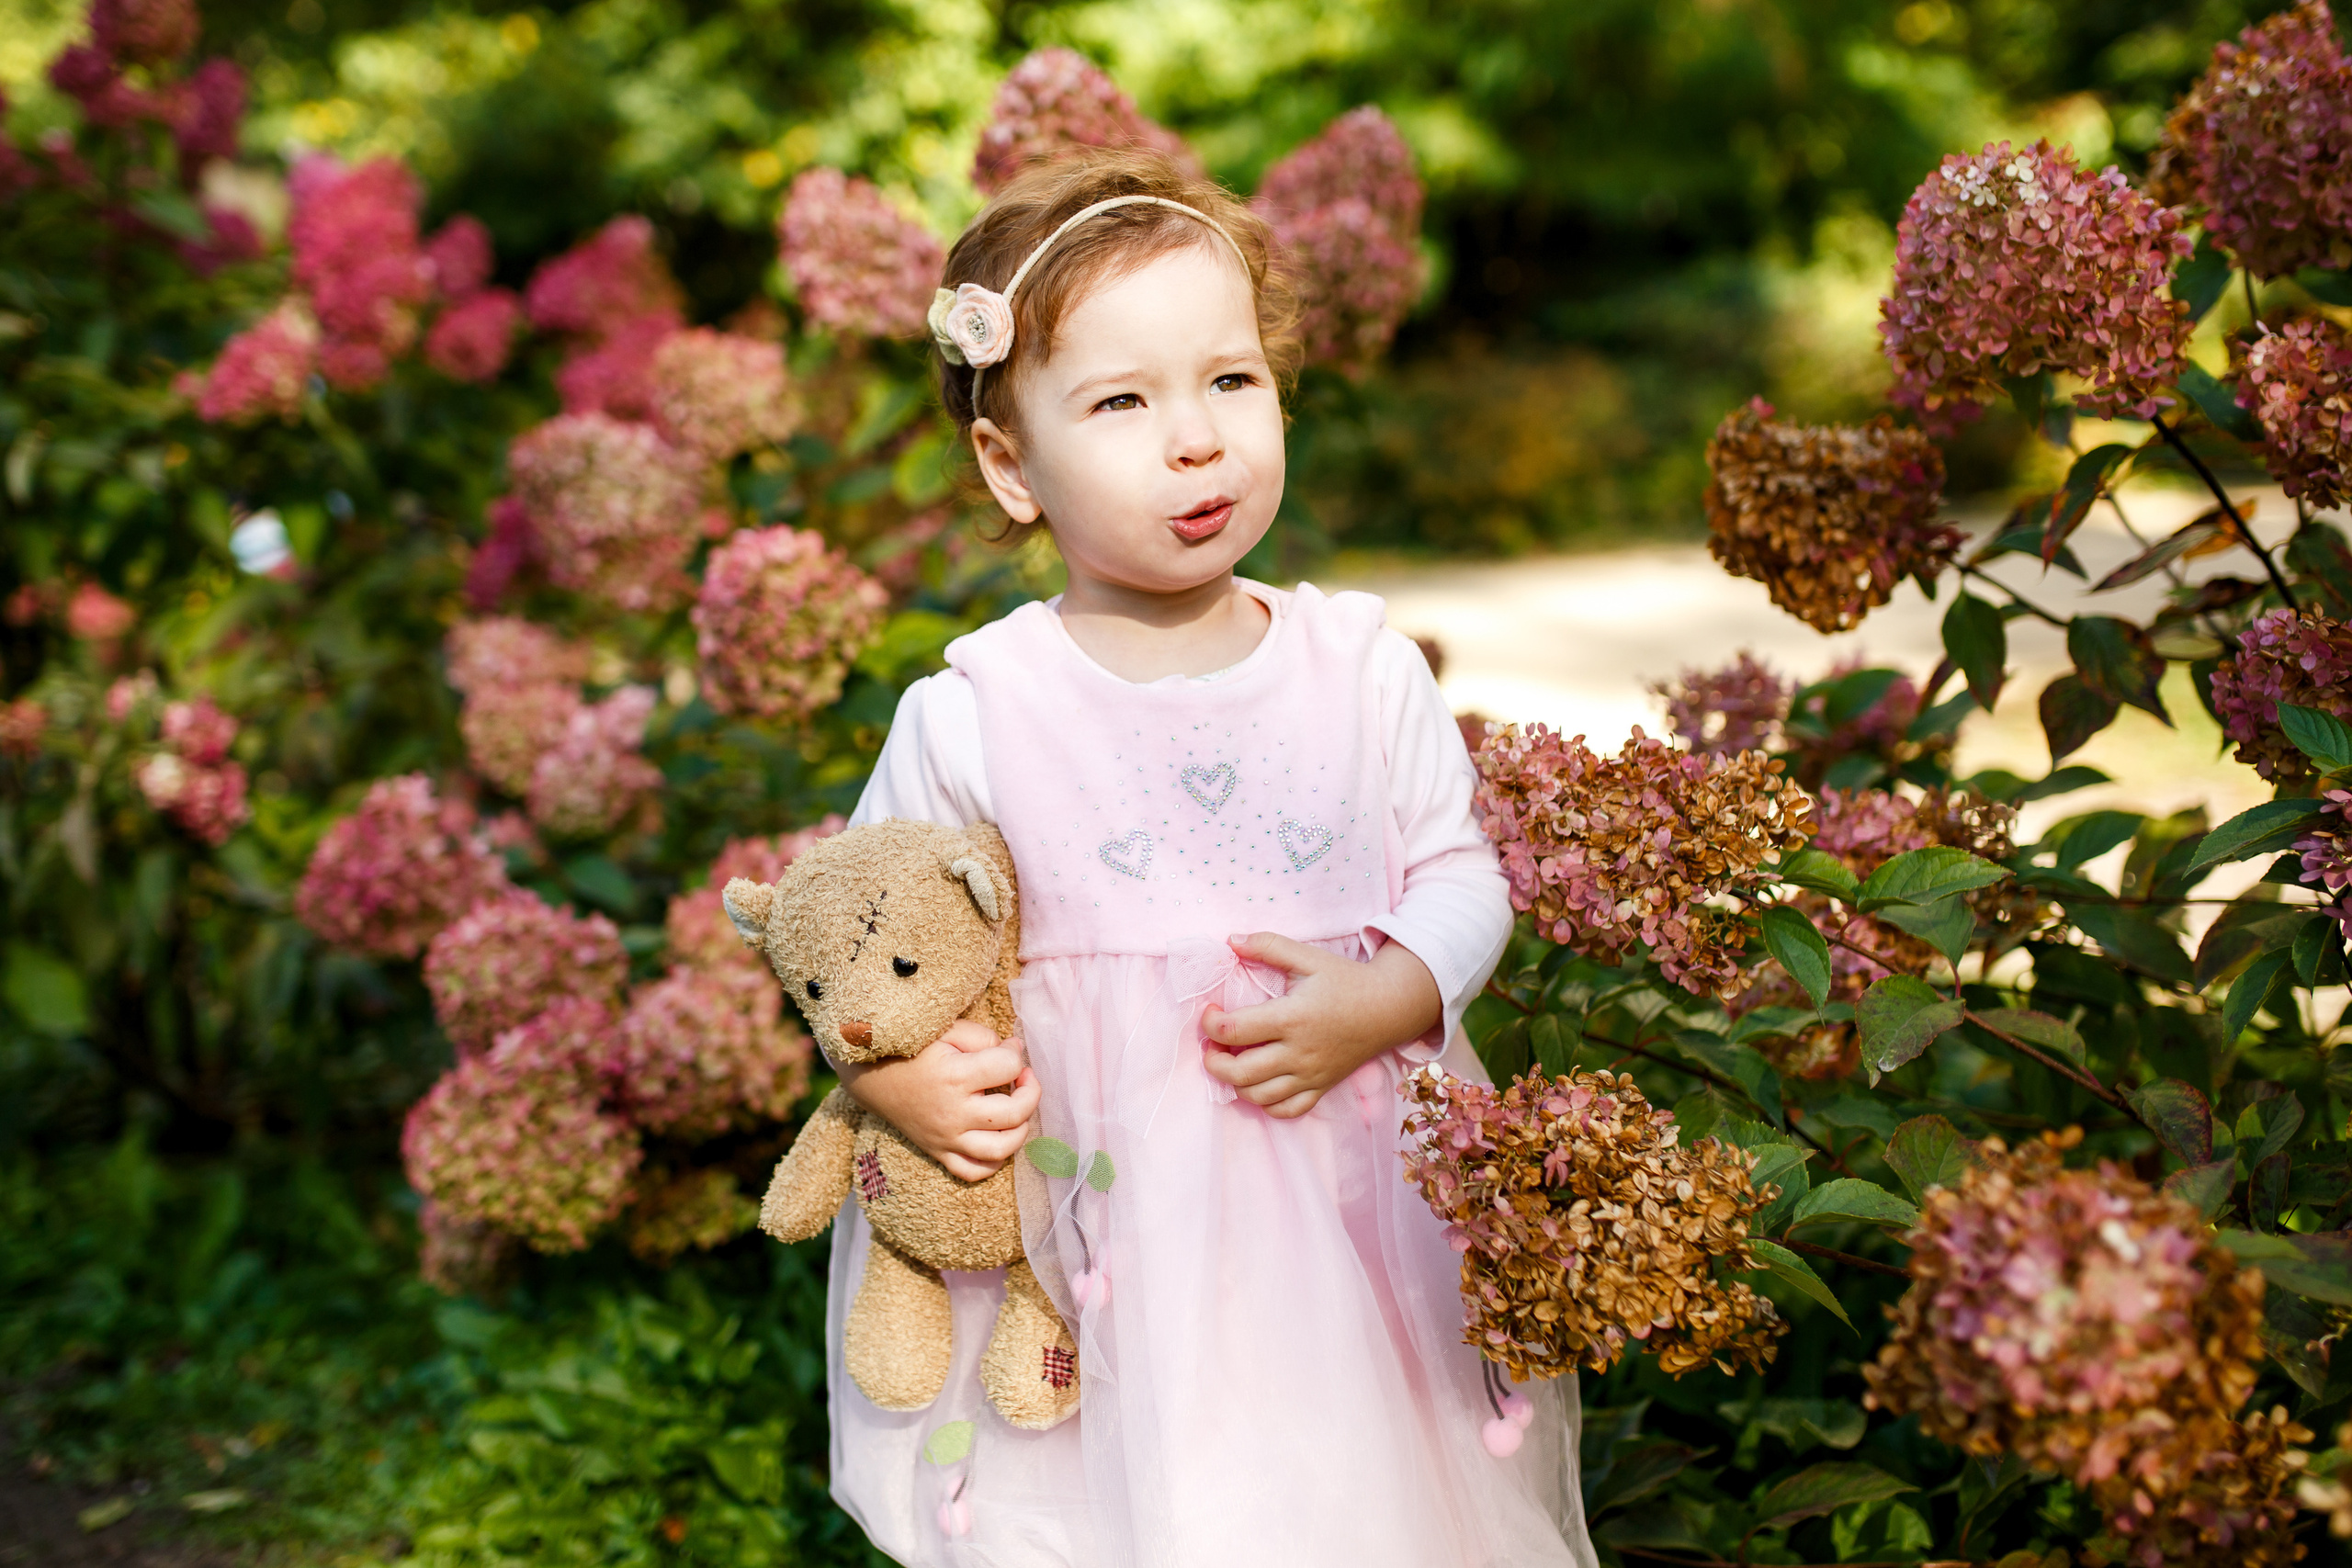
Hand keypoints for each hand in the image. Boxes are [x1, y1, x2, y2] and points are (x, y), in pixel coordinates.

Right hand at [837, 1020, 1039, 1180]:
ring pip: (1000, 1150)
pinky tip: (999, 1138)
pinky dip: (994, 1162)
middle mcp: (953, 1113)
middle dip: (1031, 1091)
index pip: (1008, 1068)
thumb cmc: (912, 1048)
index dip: (1016, 1054)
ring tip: (1018, 1110)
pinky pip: (973, 1171)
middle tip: (1024, 1077)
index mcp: (955, 1076)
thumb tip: (1015, 1053)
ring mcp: (946, 1138)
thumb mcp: (946, 1030)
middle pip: (1014, 1113)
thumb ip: (984, 1037)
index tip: (1008, 1048)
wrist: (870, 1076)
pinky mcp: (938, 1152)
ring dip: (1021, 1130)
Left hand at [1199, 933, 1441, 1118]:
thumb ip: (1268, 945)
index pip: (1233, 1031)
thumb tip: (1230, 940)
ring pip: (1257, 1097)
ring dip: (1234, 1082)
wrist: (1389, 1008)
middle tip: (1212, 1043)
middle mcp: (1298, 1052)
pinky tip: (1260, 1082)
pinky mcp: (1321, 1087)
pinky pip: (1286, 1110)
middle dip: (1212, 1061)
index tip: (1210, 1011)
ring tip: (1233, 1060)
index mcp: (1291, 1017)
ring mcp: (1310, 1075)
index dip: (1209, 1023)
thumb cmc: (1346, 981)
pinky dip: (1266, 1103)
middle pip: (1238, 1073)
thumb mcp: (1308, 956)